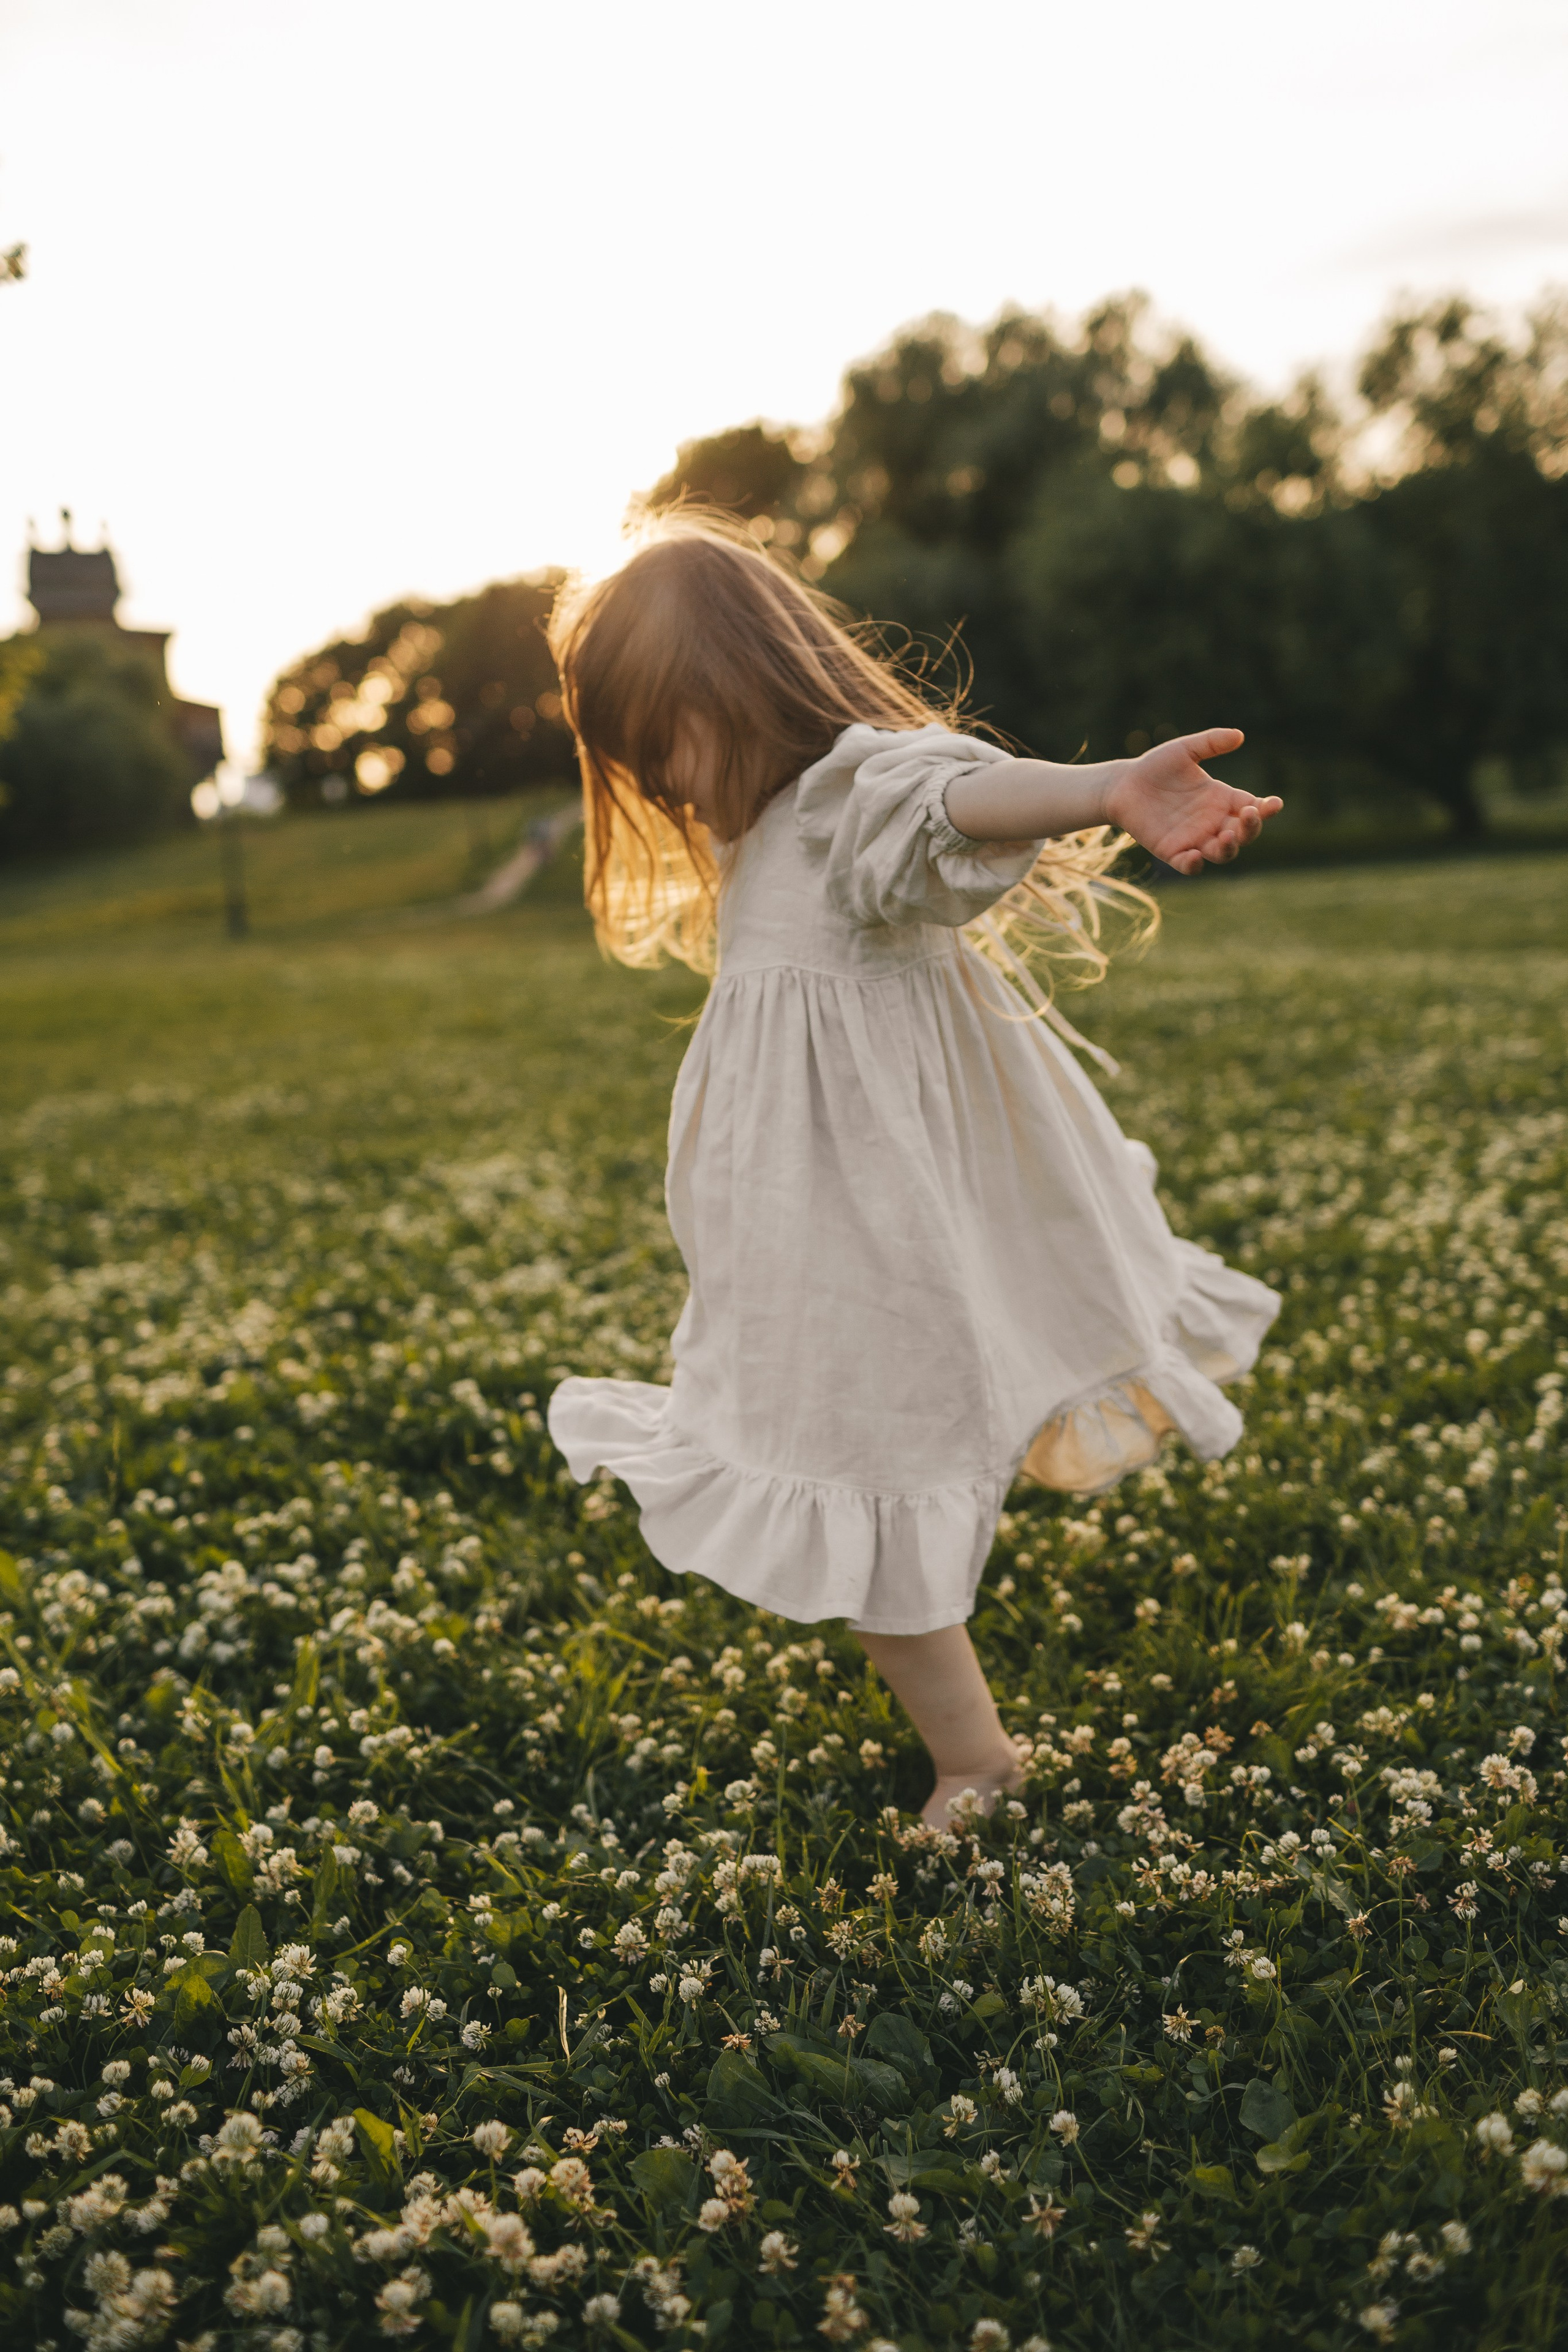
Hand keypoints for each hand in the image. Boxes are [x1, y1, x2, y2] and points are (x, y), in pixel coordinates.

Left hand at [1103, 728, 1280, 875]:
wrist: (1124, 785)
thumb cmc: (1156, 767)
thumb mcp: (1184, 750)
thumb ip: (1210, 742)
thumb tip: (1240, 735)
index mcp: (1222, 798)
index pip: (1253, 807)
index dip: (1267, 809)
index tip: (1274, 804)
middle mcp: (1214, 822)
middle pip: (1244, 833)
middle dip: (1251, 828)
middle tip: (1248, 815)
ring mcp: (1195, 839)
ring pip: (1223, 853)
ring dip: (1229, 847)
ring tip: (1226, 836)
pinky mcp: (1173, 852)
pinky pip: (1189, 866)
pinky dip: (1194, 864)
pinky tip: (1195, 855)